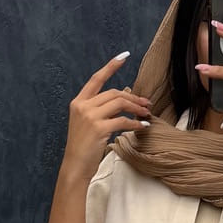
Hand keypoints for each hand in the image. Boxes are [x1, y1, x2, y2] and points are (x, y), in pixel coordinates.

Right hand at [61, 52, 151, 180]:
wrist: (75, 166)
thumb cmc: (84, 147)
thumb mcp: (88, 124)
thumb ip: (101, 110)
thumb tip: (124, 98)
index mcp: (79, 102)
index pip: (96, 79)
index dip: (111, 66)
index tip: (123, 56)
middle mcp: (83, 106)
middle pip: (114, 93)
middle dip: (133, 97)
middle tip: (147, 103)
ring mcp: (90, 116)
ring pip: (119, 104)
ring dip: (136, 108)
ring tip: (147, 113)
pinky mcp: (98, 128)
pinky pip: (123, 121)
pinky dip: (135, 124)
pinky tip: (143, 127)